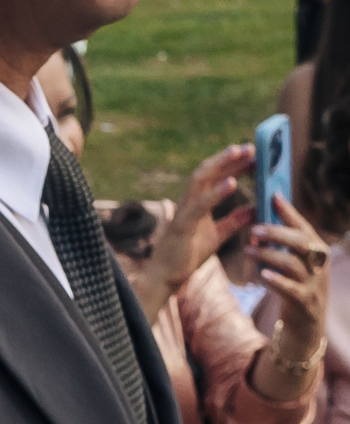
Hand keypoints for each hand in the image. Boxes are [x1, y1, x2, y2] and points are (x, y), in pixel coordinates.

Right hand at [145, 144, 255, 294]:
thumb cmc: (188, 255)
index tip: (252, 155)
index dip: (232, 164)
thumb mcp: (218, 235)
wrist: (167, 276)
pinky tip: (233, 183)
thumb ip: (234, 221)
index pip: (214, 177)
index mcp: (196, 203)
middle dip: (228, 158)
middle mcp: (188, 201)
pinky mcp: (183, 225)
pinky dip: (216, 193)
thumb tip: (255, 209)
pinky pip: (201, 205)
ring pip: (200, 179)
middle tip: (250, 147)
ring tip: (240, 153)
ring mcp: (184, 211)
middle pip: (207, 171)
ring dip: (221, 164)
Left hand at [247, 193, 329, 357]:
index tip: (272, 195)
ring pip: (293, 264)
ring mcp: (314, 283)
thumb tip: (268, 206)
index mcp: (315, 249)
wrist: (306, 323)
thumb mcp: (294, 259)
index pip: (303, 226)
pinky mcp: (306, 302)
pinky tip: (261, 275)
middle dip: (277, 233)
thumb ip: (284, 238)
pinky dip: (276, 281)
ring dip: (269, 255)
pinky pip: (292, 290)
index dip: (289, 211)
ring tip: (248, 250)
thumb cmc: (294, 282)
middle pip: (301, 242)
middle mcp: (318, 264)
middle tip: (254, 228)